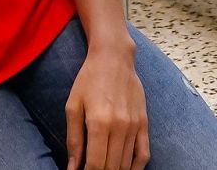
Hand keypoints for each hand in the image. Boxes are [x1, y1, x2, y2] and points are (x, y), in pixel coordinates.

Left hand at [64, 43, 148, 169]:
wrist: (114, 57)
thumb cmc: (89, 80)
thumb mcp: (73, 107)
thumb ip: (73, 140)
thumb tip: (72, 167)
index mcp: (99, 122)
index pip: (95, 164)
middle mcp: (120, 126)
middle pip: (112, 166)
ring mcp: (134, 125)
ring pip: (127, 163)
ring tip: (104, 169)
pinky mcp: (144, 122)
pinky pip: (144, 154)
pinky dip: (135, 168)